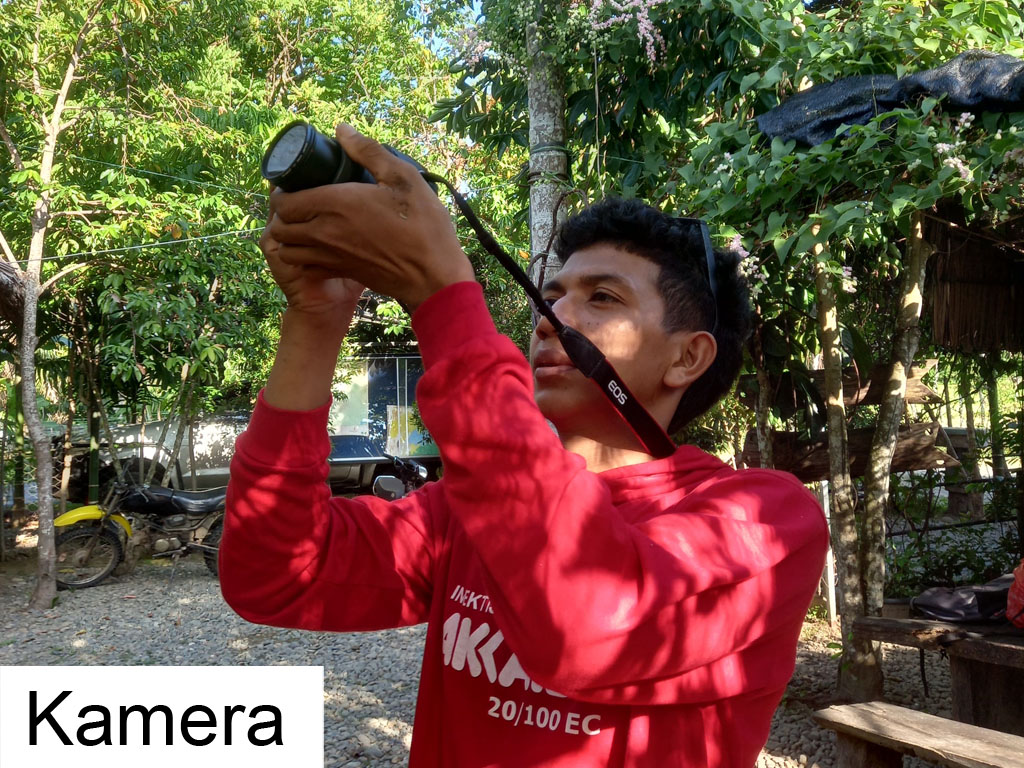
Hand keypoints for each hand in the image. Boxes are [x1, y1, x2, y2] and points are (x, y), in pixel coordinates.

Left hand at [266, 124, 474, 310]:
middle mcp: (324, 232)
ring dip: (288, 237)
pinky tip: (319, 246)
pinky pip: (306, 267)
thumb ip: (368, 151)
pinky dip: (303, 258)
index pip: (283, 201)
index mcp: (335, 204)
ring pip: (287, 250)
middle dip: (281, 213)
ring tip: (302, 224)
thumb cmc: (423, 226)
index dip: (280, 192)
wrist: (433, 276)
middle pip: (280, 226)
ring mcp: (331, 256)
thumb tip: (342, 130)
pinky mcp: (341, 272)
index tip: (293, 184)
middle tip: (297, 201)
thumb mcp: (403, 178)